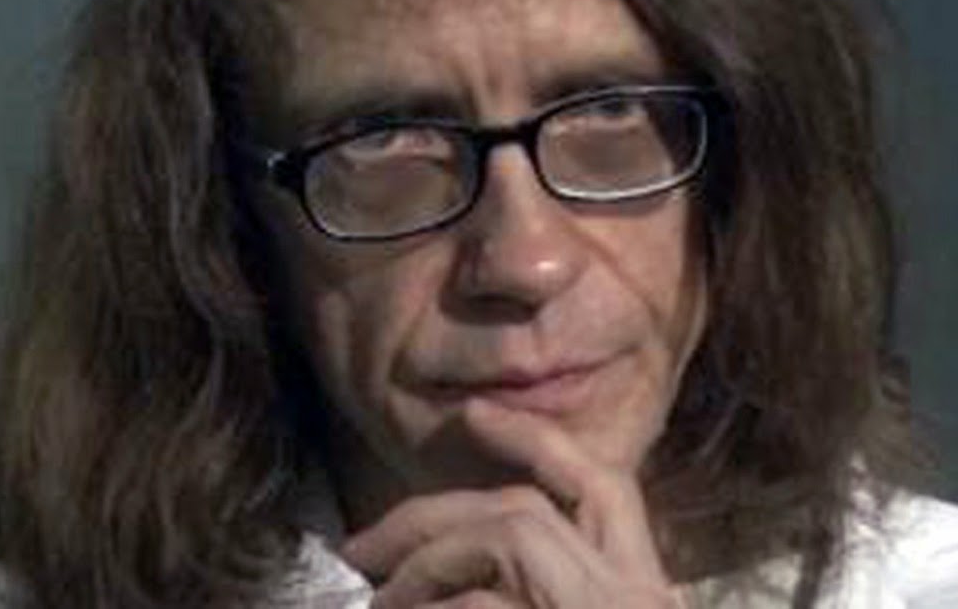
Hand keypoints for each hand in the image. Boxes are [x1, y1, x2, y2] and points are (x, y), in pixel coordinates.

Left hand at [341, 399, 683, 607]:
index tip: (477, 412)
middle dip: (431, 519)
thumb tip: (457, 566)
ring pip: (504, 537)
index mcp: (642, 593)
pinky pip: (477, 605)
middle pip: (523, 511)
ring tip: (381, 603)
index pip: (604, 487)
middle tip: (360, 547)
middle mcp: (635, 596)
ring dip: (425, 566)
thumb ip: (544, 584)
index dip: (537, 440)